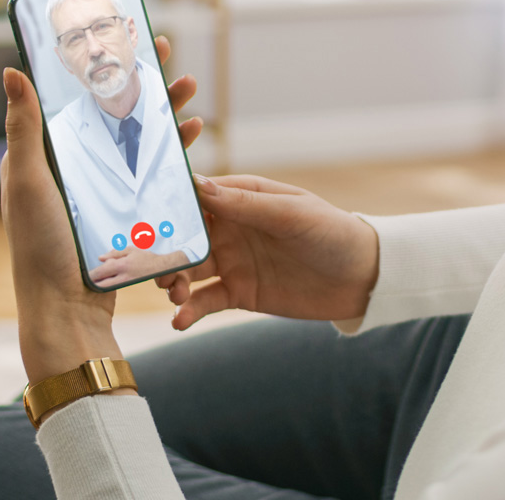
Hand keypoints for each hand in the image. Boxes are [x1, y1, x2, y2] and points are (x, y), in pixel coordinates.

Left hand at [1, 36, 198, 386]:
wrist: (68, 306)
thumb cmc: (41, 244)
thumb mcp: (30, 181)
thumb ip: (27, 129)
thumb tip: (13, 71)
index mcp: (55, 151)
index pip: (84, 96)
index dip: (107, 65)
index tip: (126, 37)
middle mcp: (83, 163)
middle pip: (120, 110)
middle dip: (146, 79)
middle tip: (167, 52)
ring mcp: (109, 185)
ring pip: (144, 137)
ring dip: (167, 110)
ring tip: (190, 89)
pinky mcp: (131, 206)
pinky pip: (157, 170)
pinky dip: (175, 150)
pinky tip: (191, 136)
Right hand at [157, 175, 379, 329]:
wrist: (361, 277)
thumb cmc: (331, 232)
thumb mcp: (292, 214)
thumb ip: (246, 204)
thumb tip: (199, 185)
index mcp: (242, 198)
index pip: (196, 196)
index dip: (168, 205)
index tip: (143, 217)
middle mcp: (231, 228)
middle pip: (183, 236)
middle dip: (163, 249)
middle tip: (151, 265)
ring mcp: (232, 261)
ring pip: (188, 269)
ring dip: (172, 279)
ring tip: (173, 292)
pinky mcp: (239, 293)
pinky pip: (205, 301)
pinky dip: (189, 310)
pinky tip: (179, 319)